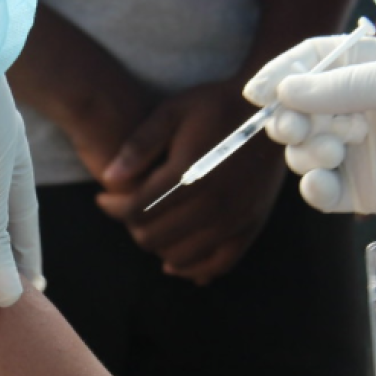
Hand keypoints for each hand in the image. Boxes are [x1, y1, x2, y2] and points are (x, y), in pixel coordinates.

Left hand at [96, 81, 285, 284]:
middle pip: (153, 237)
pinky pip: (219, 264)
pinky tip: (176, 261)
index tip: (103, 198)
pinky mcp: (251, 226)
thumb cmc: (214, 107)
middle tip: (129, 210)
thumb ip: (139, 146)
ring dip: (158, 246)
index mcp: (188, 174)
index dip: (112, 207)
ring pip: (180, 256)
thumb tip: (108, 178)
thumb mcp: (171, 112)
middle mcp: (212, 203)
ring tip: (152, 226)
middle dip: (132, 225)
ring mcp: (235, 218)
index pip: (135, 209)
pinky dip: (194, 268)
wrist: (272, 109)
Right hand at [242, 36, 375, 227]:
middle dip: (289, 118)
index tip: (259, 93)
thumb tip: (282, 93)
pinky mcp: (364, 190)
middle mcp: (360, 107)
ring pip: (303, 150)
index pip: (310, 62)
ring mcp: (359, 149)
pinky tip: (323, 183)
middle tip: (297, 129)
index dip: (281, 74)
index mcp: (370, 68)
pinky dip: (313, 188)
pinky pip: (320, 191)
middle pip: (297, 108)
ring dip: (306, 151)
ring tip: (336, 152)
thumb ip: (341, 85)